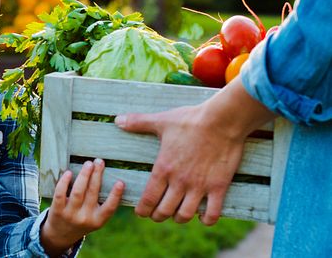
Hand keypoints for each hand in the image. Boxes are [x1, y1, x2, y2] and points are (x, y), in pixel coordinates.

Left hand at [40, 159, 123, 254]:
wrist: (61, 235)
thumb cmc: (82, 220)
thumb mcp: (95, 217)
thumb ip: (101, 203)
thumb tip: (106, 176)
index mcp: (98, 220)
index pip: (109, 208)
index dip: (116, 195)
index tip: (120, 182)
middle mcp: (85, 218)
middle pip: (92, 193)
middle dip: (97, 175)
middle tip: (100, 161)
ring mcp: (70, 214)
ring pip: (78, 192)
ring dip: (84, 175)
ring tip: (88, 164)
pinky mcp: (57, 210)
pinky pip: (60, 194)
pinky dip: (64, 182)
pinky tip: (69, 172)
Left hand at [114, 79, 274, 224]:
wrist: (222, 120)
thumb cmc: (190, 120)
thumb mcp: (161, 121)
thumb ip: (138, 123)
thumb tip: (117, 120)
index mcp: (163, 168)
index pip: (148, 199)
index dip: (143, 210)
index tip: (141, 212)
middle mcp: (179, 181)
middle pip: (164, 211)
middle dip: (158, 216)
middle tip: (157, 214)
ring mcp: (199, 185)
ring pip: (185, 215)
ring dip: (179, 218)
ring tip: (178, 214)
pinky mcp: (219, 187)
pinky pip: (212, 213)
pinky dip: (206, 219)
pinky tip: (202, 216)